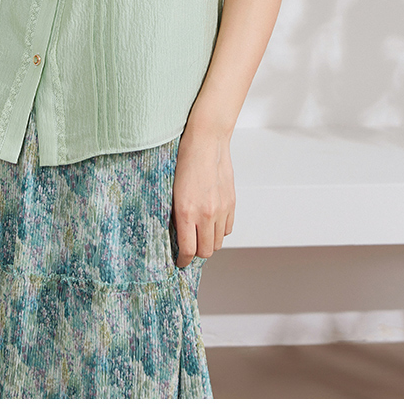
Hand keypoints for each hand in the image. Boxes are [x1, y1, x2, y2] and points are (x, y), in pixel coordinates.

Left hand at [172, 125, 234, 267]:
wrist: (206, 141)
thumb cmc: (185, 160)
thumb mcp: (172, 190)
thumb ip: (177, 214)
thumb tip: (178, 234)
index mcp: (186, 212)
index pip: (188, 250)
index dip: (183, 260)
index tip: (179, 262)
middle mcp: (205, 214)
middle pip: (205, 251)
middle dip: (196, 253)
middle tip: (189, 248)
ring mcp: (221, 210)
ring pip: (218, 242)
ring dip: (209, 242)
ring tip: (200, 235)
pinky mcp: (231, 203)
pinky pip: (227, 229)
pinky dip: (220, 230)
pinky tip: (212, 222)